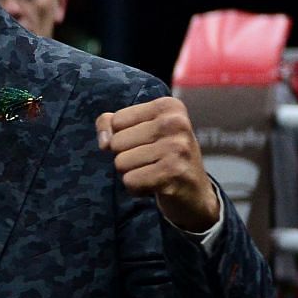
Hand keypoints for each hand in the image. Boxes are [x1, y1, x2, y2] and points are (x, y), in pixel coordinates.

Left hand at [96, 97, 219, 231]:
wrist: (194, 191)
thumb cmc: (162, 155)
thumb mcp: (139, 129)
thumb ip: (110, 123)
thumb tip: (104, 141)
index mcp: (168, 106)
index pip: (116, 120)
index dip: (122, 137)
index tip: (146, 142)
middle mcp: (176, 123)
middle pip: (116, 142)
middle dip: (126, 156)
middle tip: (151, 160)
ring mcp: (177, 148)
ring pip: (120, 163)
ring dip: (131, 173)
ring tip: (154, 171)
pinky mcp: (173, 172)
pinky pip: (130, 181)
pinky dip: (137, 188)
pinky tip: (156, 184)